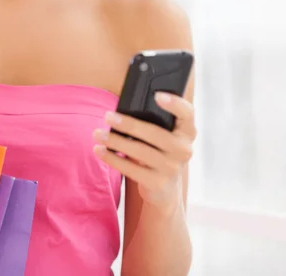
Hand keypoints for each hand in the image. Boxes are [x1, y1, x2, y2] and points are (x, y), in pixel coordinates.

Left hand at [93, 92, 196, 213]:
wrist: (165, 189)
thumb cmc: (158, 151)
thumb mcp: (162, 136)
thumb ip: (154, 121)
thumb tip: (123, 110)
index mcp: (187, 132)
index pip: (187, 114)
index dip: (174, 104)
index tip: (157, 95)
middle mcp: (184, 149)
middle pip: (155, 133)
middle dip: (129, 124)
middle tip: (108, 116)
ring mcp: (172, 168)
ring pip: (140, 151)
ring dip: (116, 141)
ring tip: (98, 134)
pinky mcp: (158, 183)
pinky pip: (131, 169)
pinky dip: (113, 158)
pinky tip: (100, 150)